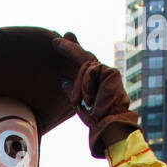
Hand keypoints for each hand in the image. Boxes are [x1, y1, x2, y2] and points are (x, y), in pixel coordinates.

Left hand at [52, 32, 139, 157]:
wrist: (109, 125)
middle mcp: (102, 74)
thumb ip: (73, 89)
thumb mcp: (79, 102)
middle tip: (55, 41)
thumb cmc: (96, 118)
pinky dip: (86, 85)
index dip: (71, 50)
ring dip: (79, 86)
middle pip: (84, 57)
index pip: (82, 62)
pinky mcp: (111, 72)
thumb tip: (62, 80)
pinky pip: (91, 71)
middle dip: (69, 47)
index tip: (57, 42)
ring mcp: (108, 72)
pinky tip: (90, 98)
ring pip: (85, 66)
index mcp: (95, 81)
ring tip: (80, 102)